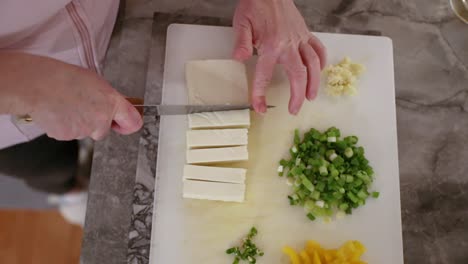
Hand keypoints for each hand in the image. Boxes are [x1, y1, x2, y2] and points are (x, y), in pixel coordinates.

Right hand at [0, 52, 142, 140]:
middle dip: (95, 122)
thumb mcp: (93, 81)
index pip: (132, 122)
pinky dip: (63, 126)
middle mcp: (101, 119)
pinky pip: (68, 133)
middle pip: (103, 130)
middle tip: (81, 106)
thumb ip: (107, 98)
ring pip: (84, 131)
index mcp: (111, 103)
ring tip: (65, 104)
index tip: (124, 124)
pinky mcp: (68, 136)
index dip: (127, 124)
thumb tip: (113, 106)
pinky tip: (57, 112)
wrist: (36, 85)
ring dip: (77, 122)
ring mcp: (84, 130)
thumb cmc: (62, 77)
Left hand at [233, 0, 326, 114]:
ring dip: (314, 83)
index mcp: (271, 45)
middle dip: (297, 95)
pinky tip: (319, 71)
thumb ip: (241, 42)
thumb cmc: (255, 6)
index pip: (264, 75)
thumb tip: (239, 58)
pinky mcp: (305, 33)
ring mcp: (299, 39)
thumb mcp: (242, 23)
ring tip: (311, 97)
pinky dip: (321, 61)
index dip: (261, 94)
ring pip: (313, 64)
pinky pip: (318, 49)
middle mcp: (288, 45)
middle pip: (298, 74)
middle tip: (295, 110)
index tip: (260, 108)